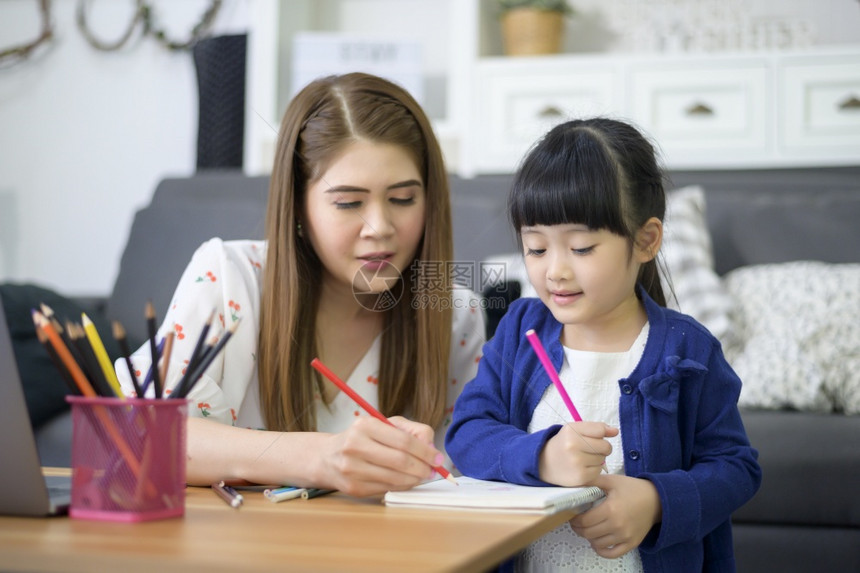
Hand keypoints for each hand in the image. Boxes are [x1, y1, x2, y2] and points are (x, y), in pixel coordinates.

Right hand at [318, 415, 442, 496]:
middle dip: (423, 467)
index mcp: (365, 426)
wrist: (327, 457)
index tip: (439, 458)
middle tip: (433, 470)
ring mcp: (352, 469)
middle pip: (401, 461)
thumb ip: (411, 431)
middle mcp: (355, 446)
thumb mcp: (384, 425)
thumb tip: (432, 448)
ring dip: (415, 479)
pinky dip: (402, 486)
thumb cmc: (362, 438)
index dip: (426, 452)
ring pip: (395, 478)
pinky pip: (387, 489)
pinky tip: (406, 480)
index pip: (404, 441)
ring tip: (422, 475)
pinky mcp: (353, 488)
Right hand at [539, 422, 617, 485]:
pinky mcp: (581, 477)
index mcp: (571, 431)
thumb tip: (615, 431)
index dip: (603, 433)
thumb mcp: (574, 430)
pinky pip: (599, 471)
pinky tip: (582, 467)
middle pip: (606, 446)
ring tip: (583, 458)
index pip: (600, 430)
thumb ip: (596, 428)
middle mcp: (573, 446)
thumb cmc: (564, 444)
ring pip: (603, 459)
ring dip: (597, 459)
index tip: (598, 436)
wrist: (544, 463)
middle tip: (589, 449)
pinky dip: (594, 469)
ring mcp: (577, 463)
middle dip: (602, 447)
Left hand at [569, 474, 662, 558]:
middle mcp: (617, 526)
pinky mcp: (631, 544)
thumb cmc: (632, 489)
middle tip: (577, 523)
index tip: (573, 515)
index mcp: (610, 509)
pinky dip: (601, 551)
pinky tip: (597, 543)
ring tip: (588, 530)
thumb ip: (593, 480)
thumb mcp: (612, 481)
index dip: (575, 519)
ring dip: (589, 538)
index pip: (585, 521)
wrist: (656, 500)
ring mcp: (625, 537)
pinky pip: (612, 554)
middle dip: (578, 528)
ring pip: (598, 544)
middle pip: (589, 533)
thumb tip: (576, 481)